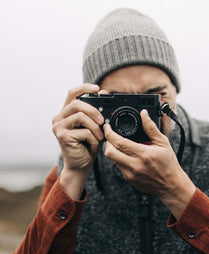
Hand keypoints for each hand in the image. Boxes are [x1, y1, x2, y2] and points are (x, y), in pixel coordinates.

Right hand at [52, 83, 105, 198]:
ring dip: (95, 127)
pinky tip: (93, 145)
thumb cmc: (88, 145)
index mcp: (66, 113)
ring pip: (81, 116)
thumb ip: (96, 111)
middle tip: (103, 122)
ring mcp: (58, 126)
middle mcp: (59, 118)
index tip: (98, 89)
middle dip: (94, 111)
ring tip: (100, 137)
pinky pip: (83, 131)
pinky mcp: (62, 136)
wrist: (81, 165)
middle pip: (77, 103)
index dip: (84, 88)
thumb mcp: (94, 126)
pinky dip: (93, 138)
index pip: (72, 93)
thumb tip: (104, 92)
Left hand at [104, 110, 195, 218]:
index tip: (107, 127)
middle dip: (107, 141)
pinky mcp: (129, 180)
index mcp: (143, 154)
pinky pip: (117, 167)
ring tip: (118, 144)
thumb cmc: (168, 164)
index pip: (119, 143)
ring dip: (112, 150)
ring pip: (111, 160)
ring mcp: (130, 174)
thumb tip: (143, 114)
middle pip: (109, 153)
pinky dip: (118, 159)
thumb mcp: (163, 143)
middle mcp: (135, 166)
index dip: (109, 133)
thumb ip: (151, 128)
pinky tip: (126, 155)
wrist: (171, 185)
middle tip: (110, 136)